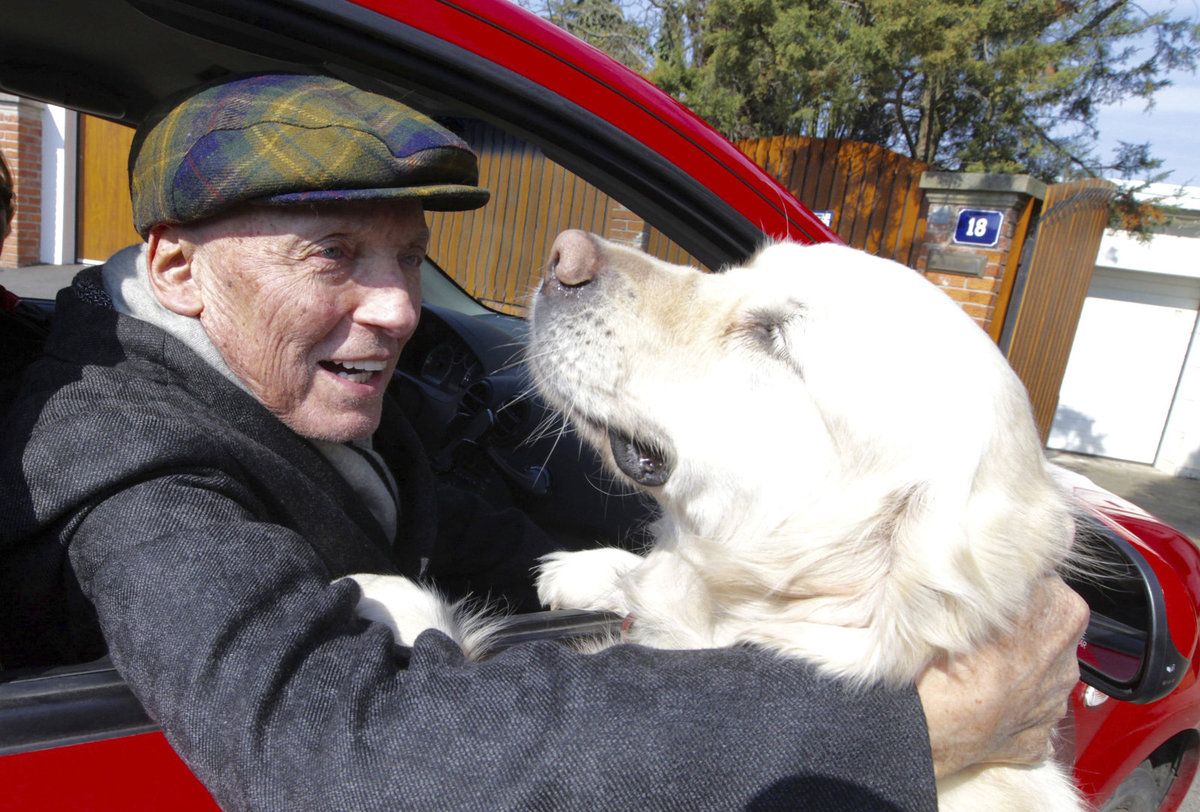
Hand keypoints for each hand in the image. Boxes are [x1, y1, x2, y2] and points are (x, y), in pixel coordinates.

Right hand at [917, 576, 1088, 778]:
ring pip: (1035, 676)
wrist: (934, 718)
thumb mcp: (977, 589)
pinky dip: (1006, 710)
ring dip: (1012, 671)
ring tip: (970, 671)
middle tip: (976, 633)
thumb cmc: (952, 650)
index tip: (988, 595)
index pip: (1045, 584)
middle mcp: (1069, 659)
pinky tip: (978, 705)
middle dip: (1017, 632)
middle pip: (1044, 633)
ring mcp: (1055, 704)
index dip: (1014, 589)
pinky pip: (1023, 716)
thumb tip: (998, 568)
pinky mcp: (1037, 741)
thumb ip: (1001, 579)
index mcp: (1065, 613)